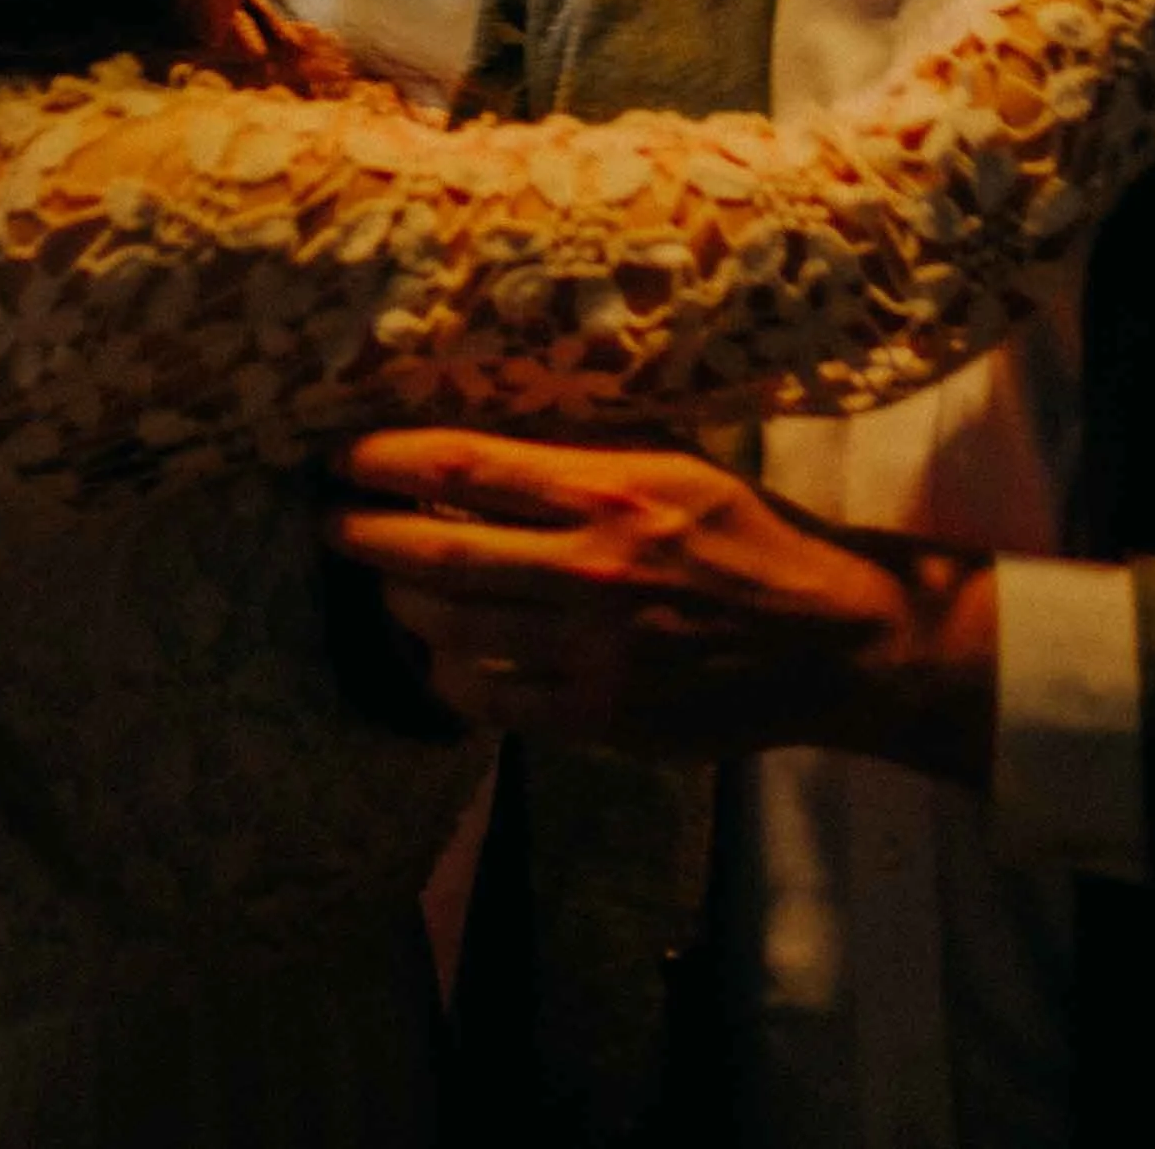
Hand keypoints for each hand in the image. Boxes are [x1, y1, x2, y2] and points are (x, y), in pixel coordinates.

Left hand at [327, 430, 996, 777]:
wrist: (828, 637)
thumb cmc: (745, 532)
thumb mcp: (673, 463)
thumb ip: (582, 454)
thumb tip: (479, 434)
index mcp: (610, 489)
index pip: (465, 466)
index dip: (384, 459)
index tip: (338, 454)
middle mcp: (592, 569)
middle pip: (439, 550)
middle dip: (364, 534)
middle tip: (326, 521)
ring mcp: (593, 653)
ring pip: (452, 630)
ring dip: (398, 605)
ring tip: (378, 583)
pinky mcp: (602, 720)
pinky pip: (491, 702)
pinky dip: (447, 677)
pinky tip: (433, 657)